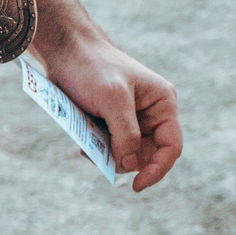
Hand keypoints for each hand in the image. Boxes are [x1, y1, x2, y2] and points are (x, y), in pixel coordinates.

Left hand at [36, 27, 184, 190]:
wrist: (64, 48)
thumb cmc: (91, 67)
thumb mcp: (112, 99)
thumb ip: (126, 134)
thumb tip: (131, 165)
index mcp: (162, 103)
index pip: (171, 147)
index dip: (157, 170)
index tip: (136, 186)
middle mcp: (151, 111)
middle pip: (148, 154)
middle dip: (126, 161)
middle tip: (101, 156)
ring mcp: (132, 116)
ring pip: (128, 153)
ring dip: (109, 155)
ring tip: (88, 145)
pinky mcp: (113, 119)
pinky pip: (112, 146)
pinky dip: (99, 149)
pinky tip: (83, 141)